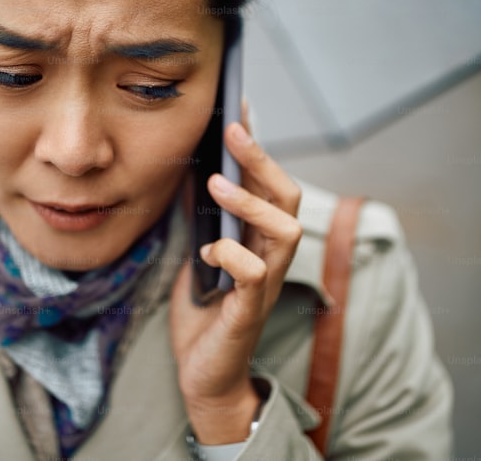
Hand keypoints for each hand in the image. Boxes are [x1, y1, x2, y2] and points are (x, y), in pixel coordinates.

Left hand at [169, 101, 302, 443]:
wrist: (204, 375)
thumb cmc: (205, 312)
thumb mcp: (200, 251)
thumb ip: (205, 218)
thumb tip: (191, 170)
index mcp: (260, 239)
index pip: (269, 183)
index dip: (258, 144)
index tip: (240, 105)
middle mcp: (272, 256)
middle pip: (289, 197)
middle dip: (263, 159)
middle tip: (233, 130)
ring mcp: (266, 283)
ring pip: (286, 229)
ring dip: (251, 202)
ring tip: (217, 184)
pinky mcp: (251, 311)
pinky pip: (255, 275)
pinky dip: (232, 256)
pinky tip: (208, 252)